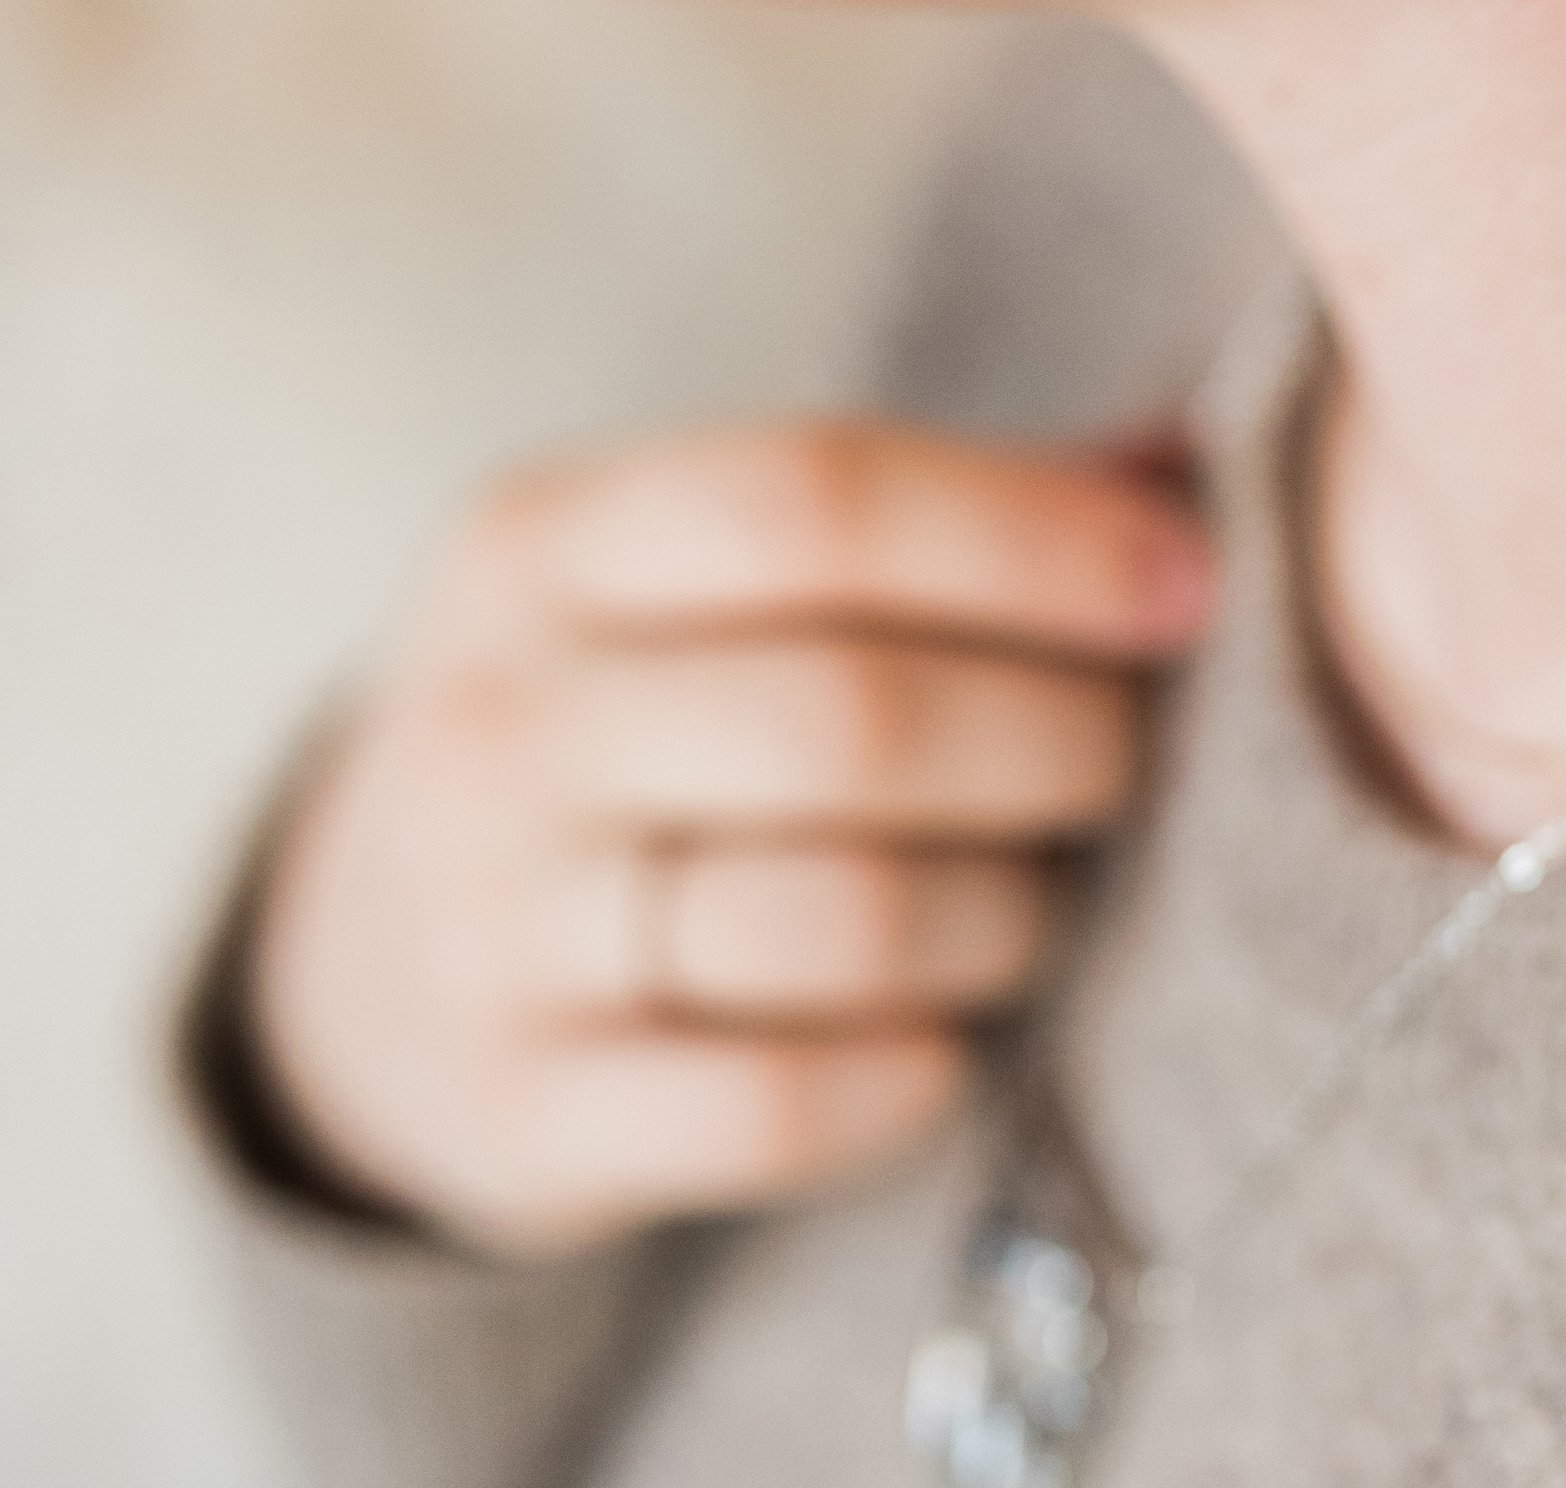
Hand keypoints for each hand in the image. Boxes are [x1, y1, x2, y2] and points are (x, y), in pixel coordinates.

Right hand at [247, 421, 1215, 1260]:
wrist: (369, 961)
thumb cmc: (628, 715)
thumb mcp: (703, 573)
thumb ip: (933, 508)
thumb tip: (1185, 462)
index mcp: (549, 540)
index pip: (817, 500)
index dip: (1032, 538)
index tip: (1184, 583)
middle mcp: (496, 721)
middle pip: (851, 716)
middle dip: (1053, 736)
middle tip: (1126, 755)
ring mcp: (488, 927)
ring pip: (840, 918)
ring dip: (1001, 910)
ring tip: (1031, 893)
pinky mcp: (520, 1113)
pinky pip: (778, 1106)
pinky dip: (910, 1072)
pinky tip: (944, 1034)